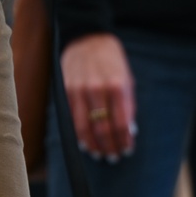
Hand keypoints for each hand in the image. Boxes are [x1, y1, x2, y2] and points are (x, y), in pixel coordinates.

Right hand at [59, 33, 135, 160]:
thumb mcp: (127, 80)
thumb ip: (128, 106)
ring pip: (86, 128)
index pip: (121, 123)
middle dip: (110, 146)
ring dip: (94, 145)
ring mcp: (80, 91)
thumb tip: (128, 133)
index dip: (124, 141)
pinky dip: (80, 135)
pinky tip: (86, 144)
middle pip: (103, 129)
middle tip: (114, 157)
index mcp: (117, 87)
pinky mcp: (66, 92)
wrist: (87, 39)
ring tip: (101, 154)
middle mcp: (98, 89)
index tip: (127, 150)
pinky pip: (73, 120)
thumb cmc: (112, 62)